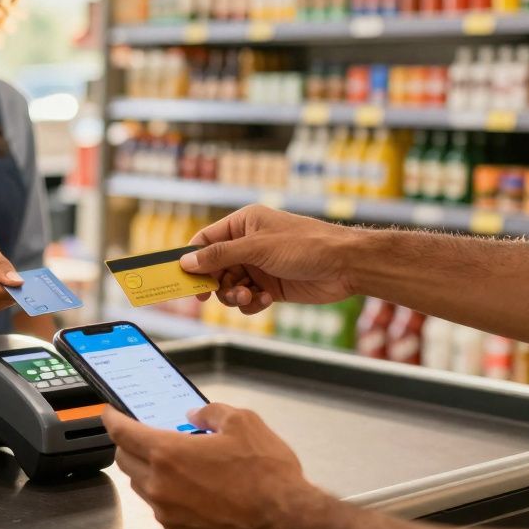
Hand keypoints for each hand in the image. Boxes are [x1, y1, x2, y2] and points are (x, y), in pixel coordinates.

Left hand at [103, 403, 336, 528]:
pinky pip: (160, 506)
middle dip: (129, 442)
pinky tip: (190, 484)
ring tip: (174, 458)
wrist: (285, 524)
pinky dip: (165, 491)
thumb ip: (212, 413)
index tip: (110, 412)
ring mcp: (169, 511)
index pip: (123, 433)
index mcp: (169, 453)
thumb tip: (198, 414)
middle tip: (144, 432)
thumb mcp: (244, 423)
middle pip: (125, 459)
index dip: (112, 418)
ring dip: (147, 468)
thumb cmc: (267, 477)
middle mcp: (161, 485)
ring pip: (141, 485)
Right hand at [181, 205, 360, 313]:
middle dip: (215, 284)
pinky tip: (266, 300)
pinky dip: (251, 303)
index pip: (206, 241)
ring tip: (248, 297)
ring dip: (234, 296)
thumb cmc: (305, 245)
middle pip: (214, 268)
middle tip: (212, 297)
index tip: (183, 280)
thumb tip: (187, 261)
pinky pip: (248, 299)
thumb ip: (220, 256)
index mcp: (243, 224)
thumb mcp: (257, 248)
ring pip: (230, 287)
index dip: (193, 260)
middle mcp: (249, 244)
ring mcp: (260, 267)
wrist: (345, 265)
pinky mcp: (271, 287)